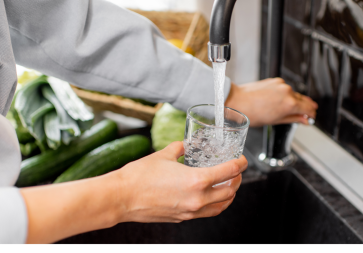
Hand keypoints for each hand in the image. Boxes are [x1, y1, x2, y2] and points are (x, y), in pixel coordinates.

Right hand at [109, 142, 246, 222]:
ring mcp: (191, 211)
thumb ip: (178, 149)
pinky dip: (215, 205)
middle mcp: (198, 199)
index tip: (242, 159)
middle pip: (230, 191)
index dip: (240, 164)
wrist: (120, 198)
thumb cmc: (138, 177)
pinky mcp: (183, 218)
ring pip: (221, 206)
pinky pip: (207, 213)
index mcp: (197, 180)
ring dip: (229, 195)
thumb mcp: (162, 155)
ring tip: (228, 186)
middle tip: (236, 171)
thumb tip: (183, 145)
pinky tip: (212, 198)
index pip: (229, 172)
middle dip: (237, 180)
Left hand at [225, 78, 317, 126]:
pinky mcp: (275, 81)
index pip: (308, 108)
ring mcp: (281, 85)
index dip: (312, 114)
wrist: (237, 101)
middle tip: (307, 113)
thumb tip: (304, 120)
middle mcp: (288, 92)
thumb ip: (293, 119)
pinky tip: (282, 100)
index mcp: (290, 104)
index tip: (311, 117)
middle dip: (306, 107)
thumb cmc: (252, 113)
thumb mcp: (275, 121)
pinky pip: (285, 88)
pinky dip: (286, 94)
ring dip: (296, 100)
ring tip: (292, 108)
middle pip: (303, 100)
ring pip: (294, 94)